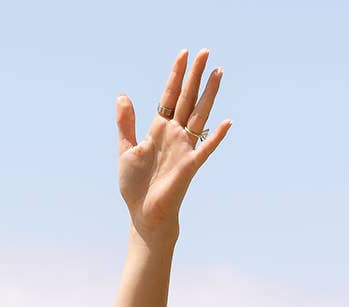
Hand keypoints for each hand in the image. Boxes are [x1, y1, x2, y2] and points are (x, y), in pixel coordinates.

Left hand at [117, 49, 230, 239]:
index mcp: (159, 129)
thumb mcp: (126, 150)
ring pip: (199, 115)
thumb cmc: (135, 185)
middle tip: (206, 51)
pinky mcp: (190, 166)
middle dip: (196, 75)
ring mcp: (184, 148)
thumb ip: (126, 124)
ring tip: (218, 72)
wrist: (143, 213)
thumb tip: (122, 96)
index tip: (184, 54)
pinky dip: (216, 137)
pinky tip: (226, 122)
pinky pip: (206, 149)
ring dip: (209, 95)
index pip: (170, 96)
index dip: (176, 75)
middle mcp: (174, 134)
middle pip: (187, 99)